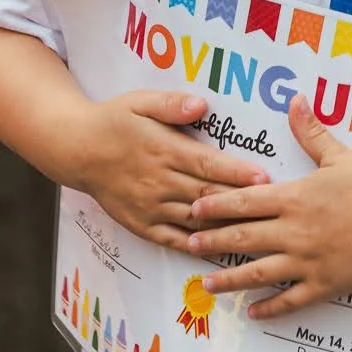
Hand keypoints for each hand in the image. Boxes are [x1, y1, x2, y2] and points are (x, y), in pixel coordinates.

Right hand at [72, 90, 271, 251]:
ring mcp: (150, 207)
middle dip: (242, 202)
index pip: (207, 164)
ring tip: (258, 233)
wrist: (77, 149)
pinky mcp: (142, 225)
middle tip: (274, 209)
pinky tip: (221, 250)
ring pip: (196, 220)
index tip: (265, 178)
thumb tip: (201, 105)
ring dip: (227, 227)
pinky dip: (198, 246)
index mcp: (163, 150)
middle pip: (208, 195)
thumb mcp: (139, 101)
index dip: (237, 172)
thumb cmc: (115, 120)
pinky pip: (174, 239)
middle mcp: (158, 182)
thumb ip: (171, 104)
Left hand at [186, 95, 351, 320]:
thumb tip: (295, 100)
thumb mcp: (338, 155)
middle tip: (188, 245)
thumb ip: (311, 131)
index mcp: (293, 198)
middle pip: (242, 238)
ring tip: (206, 285)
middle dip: (212, 242)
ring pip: (258, 273)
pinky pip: (291, 300)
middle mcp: (292, 231)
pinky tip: (252, 313)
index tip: (193, 209)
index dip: (216, 206)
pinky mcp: (323, 285)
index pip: (243, 202)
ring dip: (230, 280)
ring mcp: (305, 261)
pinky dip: (270, 308)